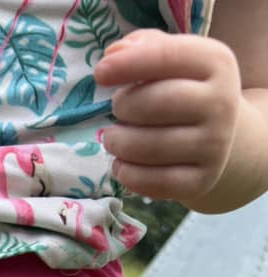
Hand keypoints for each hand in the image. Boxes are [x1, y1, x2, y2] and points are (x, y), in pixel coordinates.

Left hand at [93, 30, 241, 203]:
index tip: (100, 74)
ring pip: (150, 148)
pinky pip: (155, 182)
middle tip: (116, 111)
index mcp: (216, 63)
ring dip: (118, 144)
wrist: (217, 134)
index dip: (127, 65)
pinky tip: (121, 165)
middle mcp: (221, 103)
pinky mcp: (201, 180)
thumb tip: (112, 56)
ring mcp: (215, 146)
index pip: (166, 57)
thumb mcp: (172, 60)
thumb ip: (143, 48)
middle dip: (123, 108)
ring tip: (113, 139)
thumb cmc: (182, 91)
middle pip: (154, 104)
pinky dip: (127, 175)